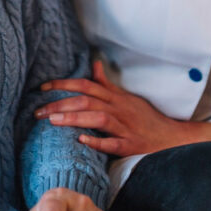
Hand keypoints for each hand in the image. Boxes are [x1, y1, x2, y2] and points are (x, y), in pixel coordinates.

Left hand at [37, 60, 185, 157]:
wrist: (172, 139)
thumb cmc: (147, 118)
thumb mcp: (127, 97)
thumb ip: (107, 84)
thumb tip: (94, 64)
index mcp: (115, 98)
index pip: (86, 85)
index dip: (63, 84)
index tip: (42, 88)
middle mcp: (118, 110)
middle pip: (87, 100)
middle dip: (60, 104)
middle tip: (38, 111)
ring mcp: (125, 128)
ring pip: (98, 118)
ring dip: (74, 118)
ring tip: (53, 121)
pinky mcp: (131, 146)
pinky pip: (113, 143)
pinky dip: (97, 141)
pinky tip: (81, 141)